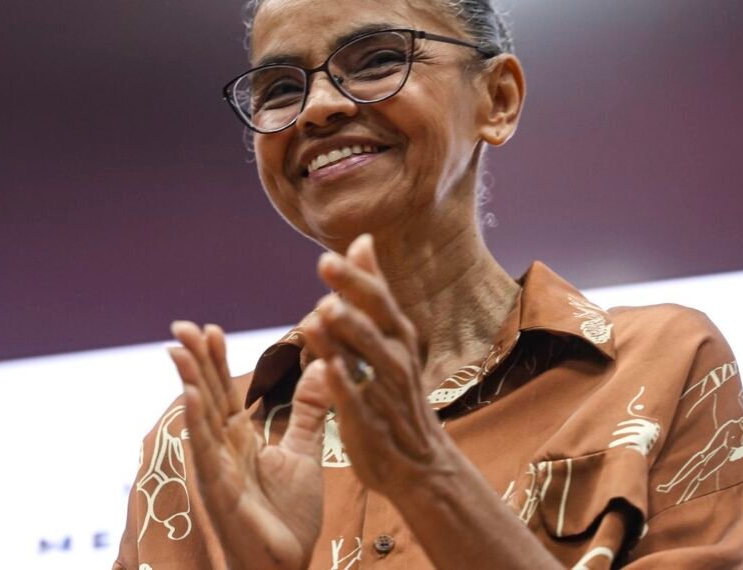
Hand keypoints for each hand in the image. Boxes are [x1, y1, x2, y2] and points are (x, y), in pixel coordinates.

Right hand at [169, 322, 331, 569]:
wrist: (286, 566)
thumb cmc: (288, 515)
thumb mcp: (304, 452)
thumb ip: (309, 411)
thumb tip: (322, 367)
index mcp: (239, 439)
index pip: (225, 390)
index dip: (216, 360)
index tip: (211, 329)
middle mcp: (222, 449)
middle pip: (207, 396)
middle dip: (195, 361)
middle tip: (183, 325)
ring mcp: (217, 469)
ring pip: (201, 418)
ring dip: (190, 382)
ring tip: (179, 349)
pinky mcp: (220, 491)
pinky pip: (207, 452)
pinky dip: (198, 423)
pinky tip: (192, 396)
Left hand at [303, 235, 449, 495]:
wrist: (420, 462)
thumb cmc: (397, 390)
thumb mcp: (390, 335)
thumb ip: (372, 290)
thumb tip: (362, 240)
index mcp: (396, 335)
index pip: (378, 298)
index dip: (355, 276)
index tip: (328, 255)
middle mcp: (394, 357)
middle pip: (373, 319)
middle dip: (351, 292)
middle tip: (326, 266)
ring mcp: (383, 389)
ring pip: (364, 356)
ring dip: (345, 333)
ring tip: (322, 311)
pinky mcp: (370, 420)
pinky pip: (355, 398)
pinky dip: (343, 382)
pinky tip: (326, 367)